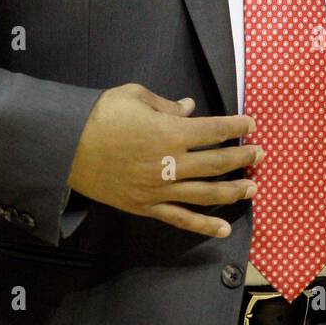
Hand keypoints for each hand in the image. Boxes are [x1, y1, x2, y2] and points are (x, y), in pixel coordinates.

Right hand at [65, 83, 261, 237]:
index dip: (236, 126)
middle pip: (217, 163)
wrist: (65, 146)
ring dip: (233, 191)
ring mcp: (159, 189)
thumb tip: (189, 108)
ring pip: (206, 194)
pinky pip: (180, 219)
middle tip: (260, 155)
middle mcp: (171, 163)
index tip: (251, 124)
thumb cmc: (99, 115)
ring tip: (252, 188)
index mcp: (171, 132)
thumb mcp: (134, 96)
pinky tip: (224, 228)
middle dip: (242, 158)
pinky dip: (204, 225)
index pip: (214, 130)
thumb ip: (166, 105)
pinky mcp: (146, 206)